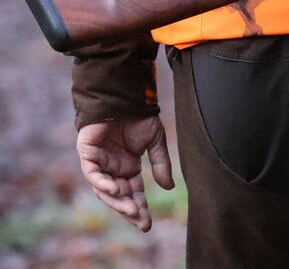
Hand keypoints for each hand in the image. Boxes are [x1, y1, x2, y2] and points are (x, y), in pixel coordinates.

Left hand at [76, 116, 174, 231]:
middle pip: (119, 195)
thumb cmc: (140, 116)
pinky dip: (101, 182)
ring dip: (116, 201)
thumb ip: (160, 164)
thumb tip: (168, 188)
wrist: (126, 96)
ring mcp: (99, 162)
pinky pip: (92, 173)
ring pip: (104, 189)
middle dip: (129, 209)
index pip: (133, 193)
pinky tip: (114, 189)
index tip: (147, 224)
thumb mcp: (156, 142)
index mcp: (128, 167)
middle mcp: (113, 168)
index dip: (140, 208)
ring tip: (131, 209)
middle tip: (141, 221)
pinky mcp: (87, 153)